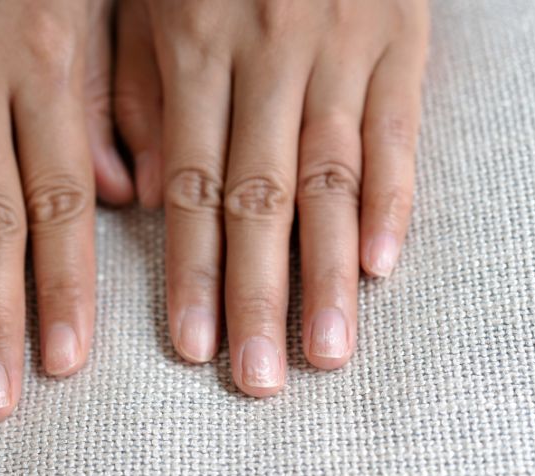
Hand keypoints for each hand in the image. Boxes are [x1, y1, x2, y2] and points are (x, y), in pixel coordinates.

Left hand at [114, 0, 428, 394]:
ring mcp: (342, 49)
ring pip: (332, 178)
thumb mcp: (145, 0)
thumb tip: (138, 203)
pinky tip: (384, 267)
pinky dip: (393, 200)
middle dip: (259, 295)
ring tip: (326, 352)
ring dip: (329, 273)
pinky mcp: (402, 40)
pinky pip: (398, 130)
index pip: (189, 184)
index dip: (190, 270)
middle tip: (260, 378)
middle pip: (261, 198)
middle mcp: (268, 56)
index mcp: (195, 48)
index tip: (191, 345)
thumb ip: (131, 94)